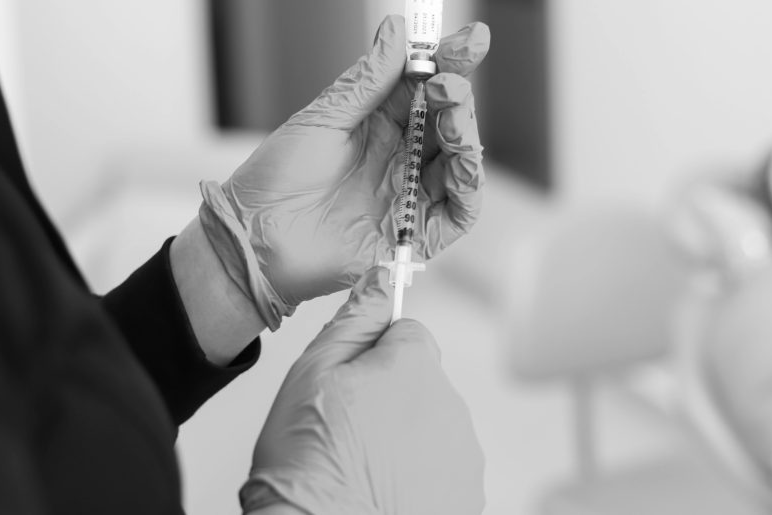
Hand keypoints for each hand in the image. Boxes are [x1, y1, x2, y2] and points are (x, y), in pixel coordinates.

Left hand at [200, 15, 489, 328]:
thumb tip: (397, 28)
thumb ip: (367, 81)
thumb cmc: (277, 177)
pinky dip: (469, 185)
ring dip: (465, 134)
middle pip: (447, 121)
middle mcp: (399, 157)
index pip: (426, 86)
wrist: (252, 236)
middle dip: (458, 95)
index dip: (450, 61)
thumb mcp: (323, 120)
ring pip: (458, 162)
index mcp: (379, 124)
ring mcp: (408, 194)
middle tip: (449, 81)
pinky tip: (464, 160)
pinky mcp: (413, 234)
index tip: (473, 36)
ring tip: (452, 112)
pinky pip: (458, 211)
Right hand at [240, 267, 484, 514]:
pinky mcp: (465, 497)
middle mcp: (451, 406)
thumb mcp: (313, 372)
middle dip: (387, 394)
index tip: (346, 382)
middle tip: (344, 427)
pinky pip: (439, 468)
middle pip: (419, 380)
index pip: (406, 332)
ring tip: (358, 465)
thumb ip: (355, 320)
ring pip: (429, 425)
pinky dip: (414, 476)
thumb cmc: (307, 461)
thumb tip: (381, 278)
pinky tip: (379, 491)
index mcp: (416, 365)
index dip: (371, 353)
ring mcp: (462, 457)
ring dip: (402, 436)